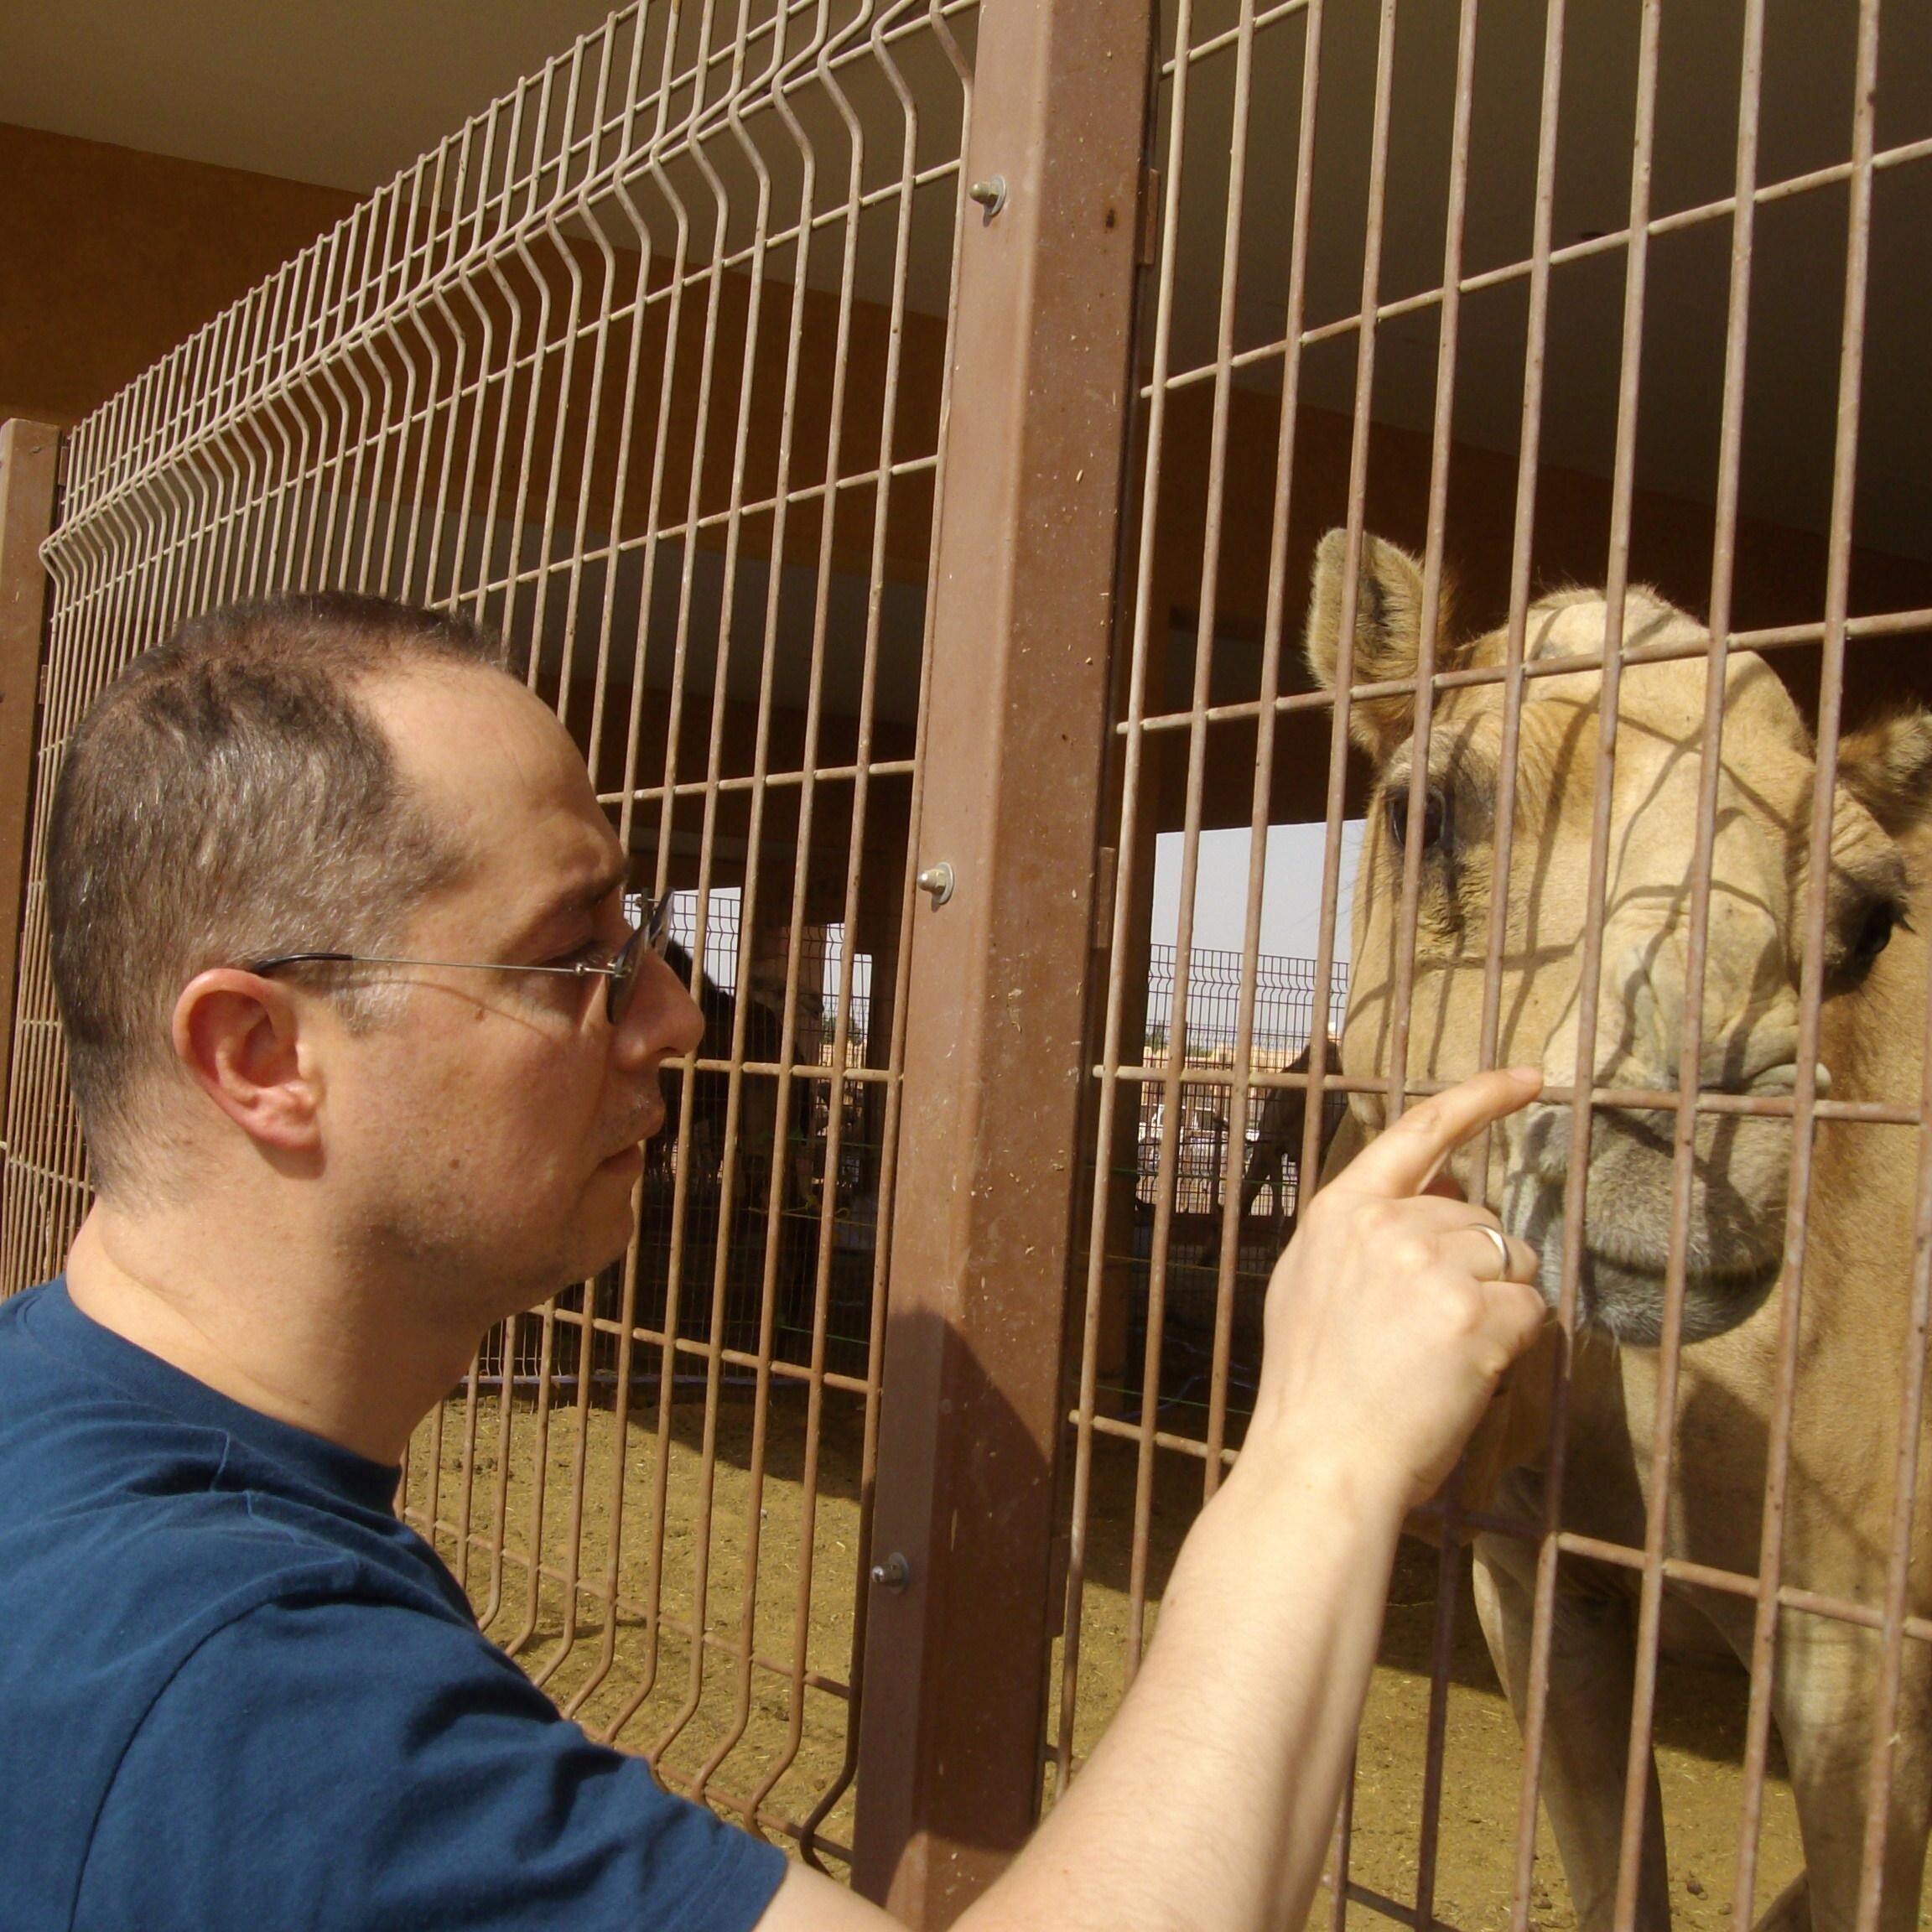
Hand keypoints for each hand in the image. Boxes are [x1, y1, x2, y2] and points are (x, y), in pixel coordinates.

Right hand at [1248, 1068, 1547, 1509]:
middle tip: (1431, 1335)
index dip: (1479, 1098)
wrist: (1321, 1460)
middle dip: (1478, 1268)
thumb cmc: (1316, 1389)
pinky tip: (1468, 1374)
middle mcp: (1386, 1224)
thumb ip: (1364, 1234)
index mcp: (1340, 1211)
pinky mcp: (1473, 1315)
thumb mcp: (1311, 1285)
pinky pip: (1531, 1310)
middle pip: (1478, 1218)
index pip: (1418, 1132)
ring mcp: (1430, 1266)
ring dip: (1500, 1305)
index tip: (1527, 1078)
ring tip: (1444, 1357)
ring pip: (1512, 1262)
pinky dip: (1516, 1344)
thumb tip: (1436, 1196)